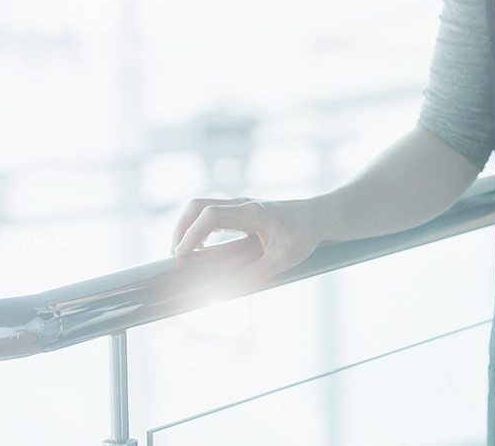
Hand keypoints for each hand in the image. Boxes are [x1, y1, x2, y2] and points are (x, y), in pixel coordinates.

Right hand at [171, 196, 328, 286]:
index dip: (191, 234)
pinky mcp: (238, 212)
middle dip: (180, 230)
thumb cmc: (304, 235)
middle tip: (176, 258)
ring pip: (199, 208)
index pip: (210, 215)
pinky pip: (208, 215)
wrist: (318, 216)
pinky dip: (197, 229)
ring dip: (186, 229)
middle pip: (196, 205)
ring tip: (184, 257)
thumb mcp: (283, 260)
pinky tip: (200, 250)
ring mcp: (238, 206)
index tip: (181, 256)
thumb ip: (253, 274)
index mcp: (251, 212)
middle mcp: (240, 204)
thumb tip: (223, 290)